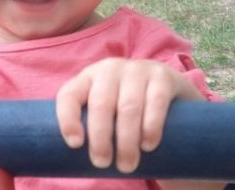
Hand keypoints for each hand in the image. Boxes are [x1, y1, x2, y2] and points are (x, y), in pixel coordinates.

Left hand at [56, 58, 203, 173]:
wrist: (166, 88)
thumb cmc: (123, 108)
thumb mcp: (103, 109)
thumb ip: (89, 125)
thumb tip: (70, 163)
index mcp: (88, 78)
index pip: (69, 95)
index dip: (68, 119)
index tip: (75, 145)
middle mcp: (110, 69)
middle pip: (100, 103)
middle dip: (100, 137)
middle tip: (102, 163)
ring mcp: (137, 70)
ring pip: (128, 107)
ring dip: (126, 140)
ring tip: (127, 165)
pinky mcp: (162, 76)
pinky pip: (156, 101)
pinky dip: (151, 126)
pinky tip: (148, 144)